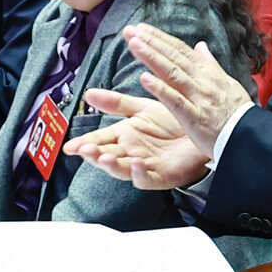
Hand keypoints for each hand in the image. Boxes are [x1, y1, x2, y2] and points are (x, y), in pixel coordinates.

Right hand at [65, 93, 214, 190]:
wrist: (201, 128)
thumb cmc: (173, 122)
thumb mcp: (142, 109)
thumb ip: (116, 103)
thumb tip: (89, 93)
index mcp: (124, 136)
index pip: (100, 140)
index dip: (84, 143)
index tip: (69, 146)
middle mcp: (131, 152)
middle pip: (107, 156)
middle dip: (94, 155)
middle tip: (85, 150)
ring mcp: (145, 166)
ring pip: (122, 169)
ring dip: (112, 165)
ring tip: (104, 157)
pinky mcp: (161, 176)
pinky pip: (147, 178)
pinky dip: (140, 173)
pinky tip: (137, 163)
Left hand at [120, 22, 254, 152]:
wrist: (249, 135)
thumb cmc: (236, 111)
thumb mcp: (226, 82)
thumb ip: (210, 63)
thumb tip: (200, 45)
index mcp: (207, 73)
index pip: (180, 50)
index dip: (160, 38)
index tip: (141, 28)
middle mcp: (202, 81)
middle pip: (173, 57)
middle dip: (150, 42)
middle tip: (130, 30)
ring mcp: (199, 98)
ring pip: (172, 74)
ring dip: (152, 57)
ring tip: (134, 44)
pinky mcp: (195, 117)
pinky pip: (176, 101)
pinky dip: (160, 89)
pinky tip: (145, 79)